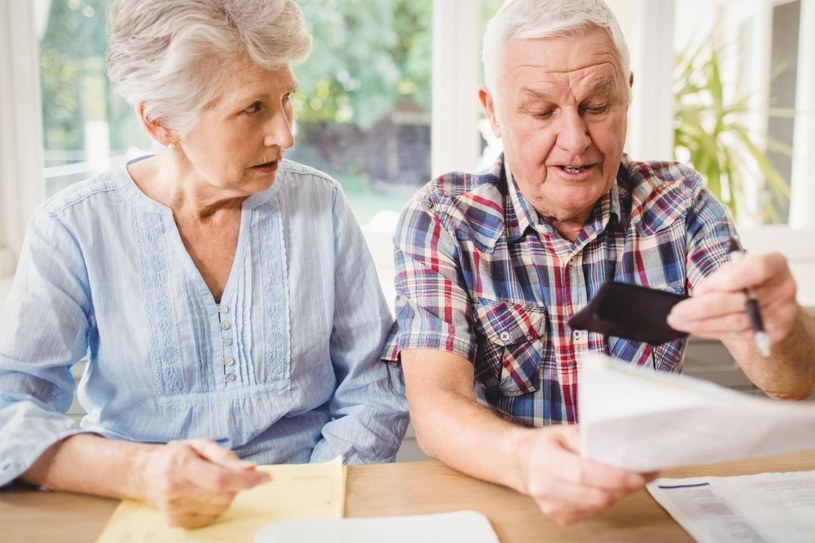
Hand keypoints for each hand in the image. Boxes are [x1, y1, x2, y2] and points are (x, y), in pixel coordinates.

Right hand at [136, 438, 270, 527]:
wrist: (145, 474)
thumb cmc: (177, 455)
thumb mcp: (200, 445)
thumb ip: (226, 456)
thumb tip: (251, 467)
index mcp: (181, 464)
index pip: (221, 479)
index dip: (247, 480)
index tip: (266, 477)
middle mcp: (175, 489)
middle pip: (224, 496)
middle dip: (237, 485)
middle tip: (229, 474)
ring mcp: (174, 509)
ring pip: (220, 508)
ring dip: (226, 496)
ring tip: (210, 482)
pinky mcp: (176, 522)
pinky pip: (211, 517)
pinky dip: (215, 506)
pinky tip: (203, 494)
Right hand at [521, 425, 654, 524]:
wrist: (521, 463)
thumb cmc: (544, 446)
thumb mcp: (563, 431)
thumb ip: (588, 438)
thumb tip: (618, 445)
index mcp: (545, 461)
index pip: (583, 474)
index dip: (614, 478)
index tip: (637, 475)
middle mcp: (545, 487)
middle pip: (594, 496)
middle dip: (624, 487)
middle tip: (642, 475)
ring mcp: (552, 506)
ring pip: (598, 506)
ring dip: (618, 494)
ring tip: (628, 479)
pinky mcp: (561, 518)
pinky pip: (593, 513)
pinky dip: (606, 501)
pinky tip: (608, 488)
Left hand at [667, 252, 797, 343]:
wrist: (773, 304)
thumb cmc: (751, 280)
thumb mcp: (737, 268)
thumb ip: (723, 276)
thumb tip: (701, 293)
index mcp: (775, 265)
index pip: (757, 269)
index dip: (728, 279)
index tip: (702, 288)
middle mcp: (782, 289)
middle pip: (740, 301)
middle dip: (703, 307)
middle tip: (678, 311)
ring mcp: (779, 314)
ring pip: (735, 321)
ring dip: (701, 323)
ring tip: (678, 321)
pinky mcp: (771, 333)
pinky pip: (735, 333)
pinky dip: (710, 330)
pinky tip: (693, 327)